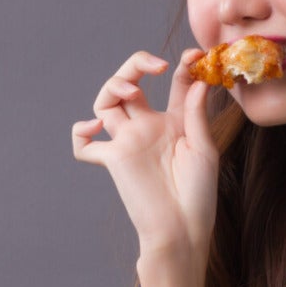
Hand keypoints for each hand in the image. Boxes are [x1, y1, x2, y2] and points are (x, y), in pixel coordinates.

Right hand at [71, 48, 218, 257]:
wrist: (181, 229)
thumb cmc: (198, 194)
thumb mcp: (204, 149)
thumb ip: (196, 114)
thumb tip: (198, 80)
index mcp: (175, 122)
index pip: (175, 83)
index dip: (183, 66)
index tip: (194, 56)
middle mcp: (148, 127)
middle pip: (131, 83)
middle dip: (136, 65)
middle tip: (155, 66)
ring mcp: (128, 141)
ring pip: (106, 102)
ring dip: (112, 86)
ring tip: (129, 91)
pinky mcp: (114, 160)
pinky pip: (85, 146)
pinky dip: (81, 133)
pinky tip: (94, 127)